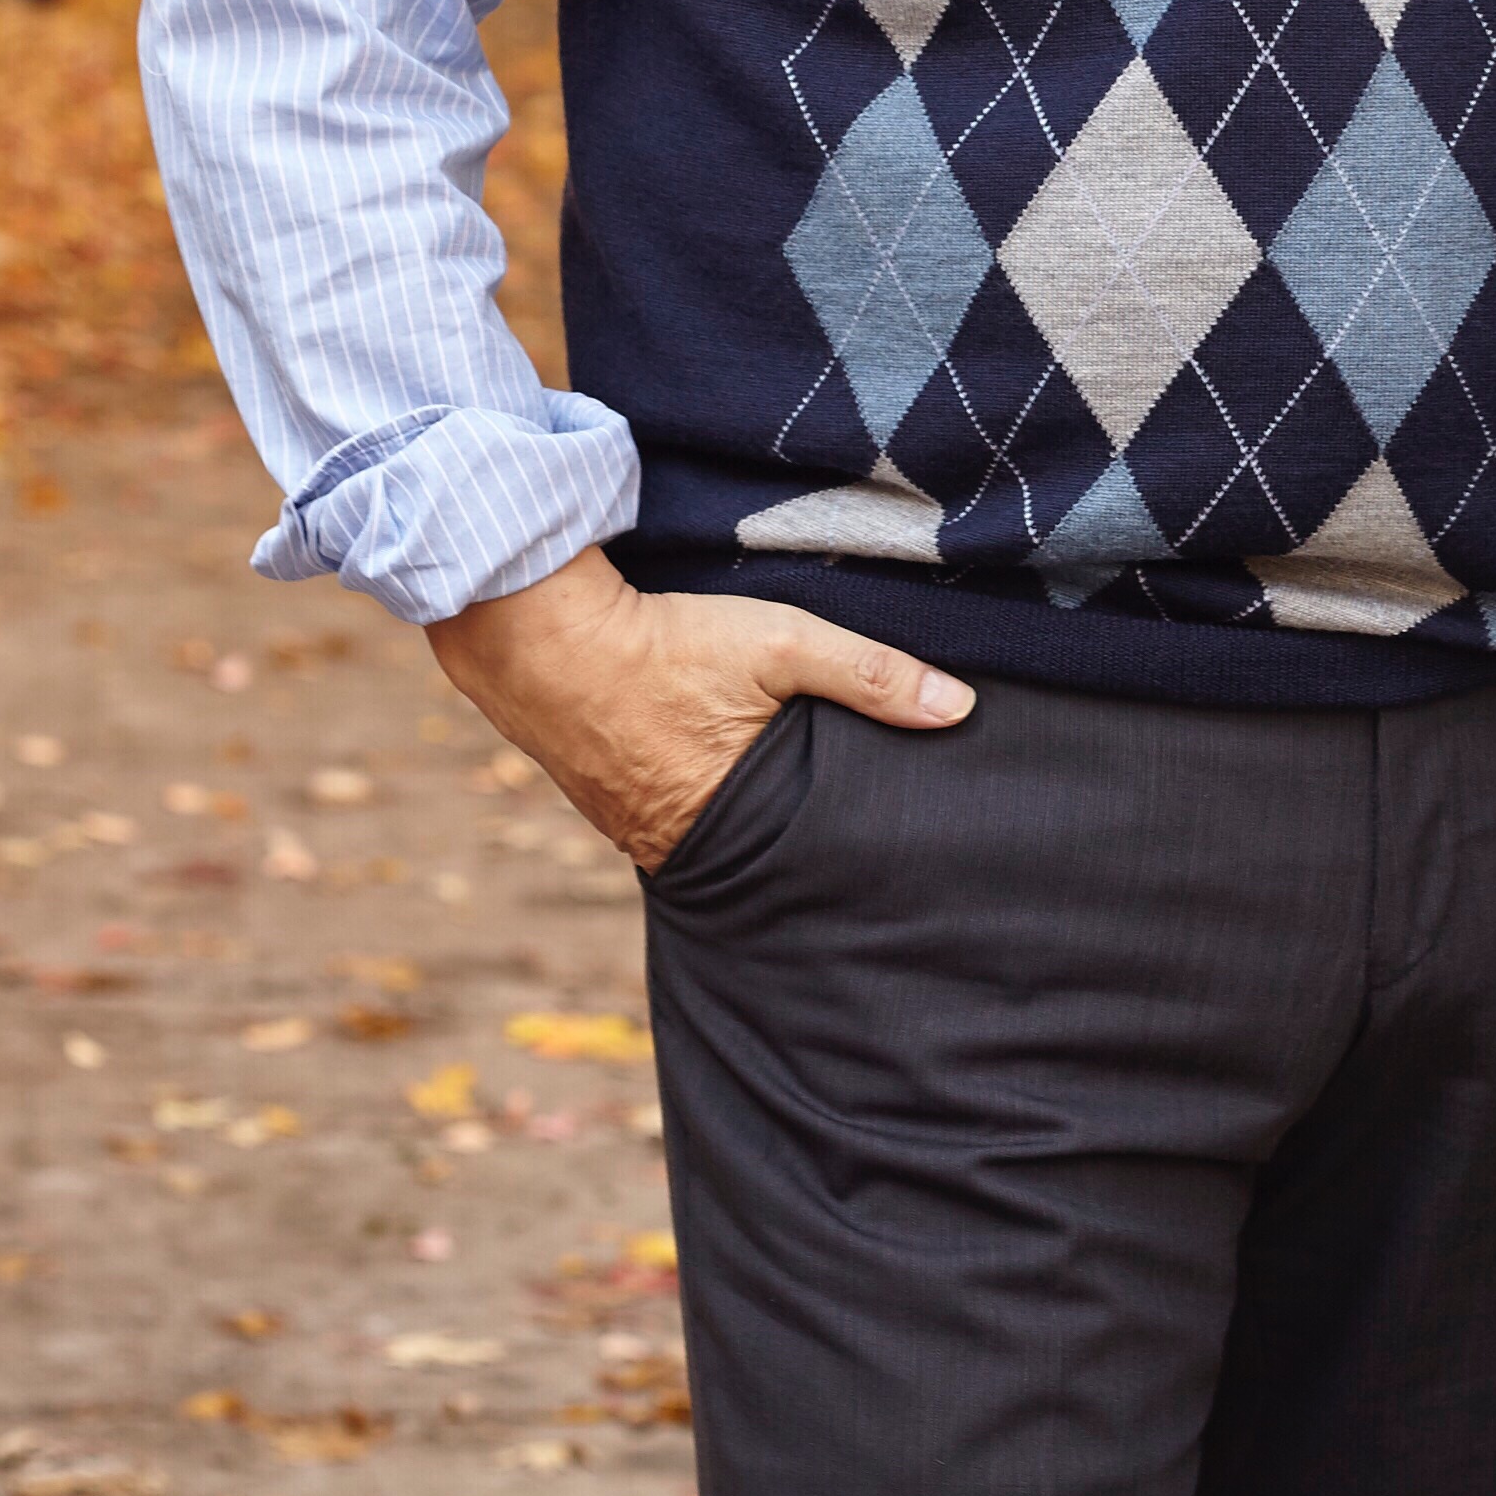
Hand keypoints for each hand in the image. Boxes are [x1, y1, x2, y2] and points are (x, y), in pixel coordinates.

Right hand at [421, 550, 971, 866]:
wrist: (534, 635)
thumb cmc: (664, 642)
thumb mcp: (780, 643)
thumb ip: (871, 675)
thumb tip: (961, 709)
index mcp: (730, 825)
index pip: (810, 860)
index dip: (844, 855)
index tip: (888, 850)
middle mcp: (675, 846)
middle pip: (761, 858)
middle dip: (800, 849)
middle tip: (851, 838)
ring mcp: (629, 828)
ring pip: (713, 836)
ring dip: (744, 822)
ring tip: (787, 809)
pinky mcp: (603, 799)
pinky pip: (665, 814)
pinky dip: (695, 798)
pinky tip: (710, 775)